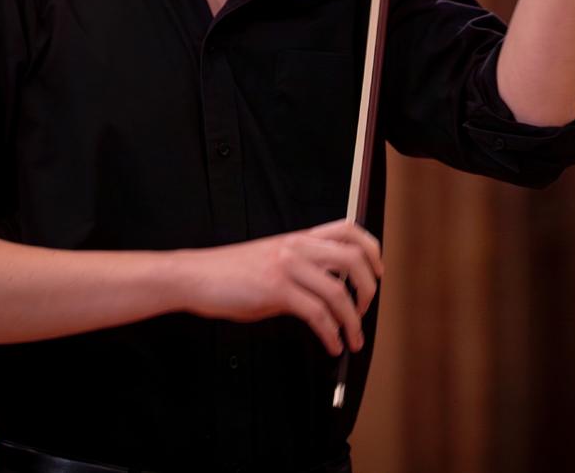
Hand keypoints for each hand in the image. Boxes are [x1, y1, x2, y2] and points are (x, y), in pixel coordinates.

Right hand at [182, 219, 383, 354]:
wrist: (197, 276)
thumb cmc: (231, 272)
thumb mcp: (272, 261)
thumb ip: (301, 272)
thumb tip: (328, 295)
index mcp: (299, 238)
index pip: (347, 229)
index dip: (370, 249)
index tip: (377, 272)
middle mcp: (297, 248)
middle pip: (353, 258)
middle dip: (369, 288)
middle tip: (365, 310)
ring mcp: (287, 267)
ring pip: (338, 291)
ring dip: (352, 321)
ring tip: (352, 339)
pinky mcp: (276, 290)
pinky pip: (316, 314)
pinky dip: (330, 333)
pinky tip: (331, 343)